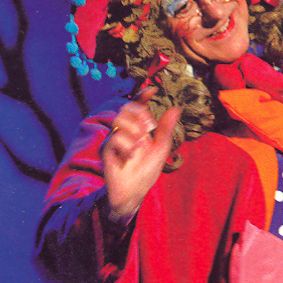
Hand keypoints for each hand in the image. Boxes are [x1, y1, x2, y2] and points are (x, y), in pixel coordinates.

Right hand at [101, 88, 180, 219]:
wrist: (135, 193)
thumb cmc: (146, 171)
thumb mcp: (161, 149)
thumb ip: (166, 129)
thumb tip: (177, 108)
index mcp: (138, 128)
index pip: (137, 106)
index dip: (142, 95)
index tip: (153, 90)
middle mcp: (125, 131)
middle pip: (126, 108)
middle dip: (140, 113)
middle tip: (150, 127)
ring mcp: (114, 140)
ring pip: (119, 120)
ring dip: (133, 129)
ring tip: (140, 144)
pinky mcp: (106, 151)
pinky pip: (113, 138)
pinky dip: (126, 145)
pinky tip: (131, 155)